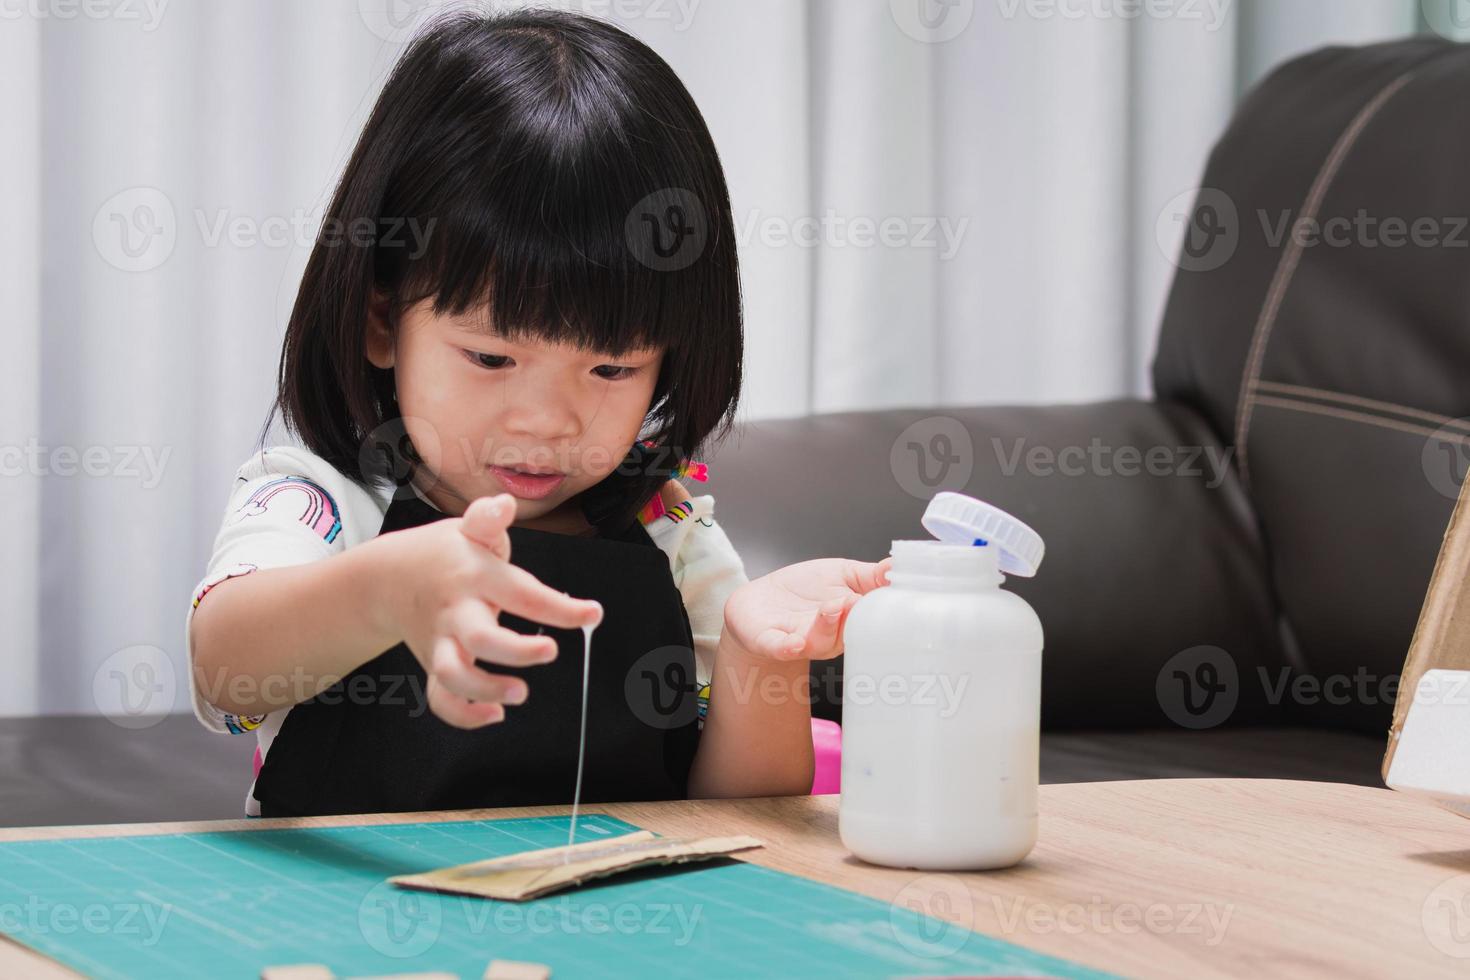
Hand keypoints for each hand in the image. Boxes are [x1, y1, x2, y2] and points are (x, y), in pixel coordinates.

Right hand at [380, 492, 603, 728]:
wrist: (386, 578)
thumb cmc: (445, 554)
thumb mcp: (468, 528)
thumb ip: (488, 517)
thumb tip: (505, 503)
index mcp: (475, 576)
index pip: (521, 591)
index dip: (559, 607)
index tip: (593, 614)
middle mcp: (456, 611)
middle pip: (480, 637)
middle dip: (515, 651)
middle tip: (549, 652)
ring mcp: (441, 641)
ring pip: (454, 674)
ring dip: (486, 690)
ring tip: (519, 694)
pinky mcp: (433, 665)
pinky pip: (440, 698)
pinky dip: (463, 714)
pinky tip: (494, 715)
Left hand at [721, 555, 893, 662]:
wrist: (760, 601)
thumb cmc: (804, 590)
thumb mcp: (842, 574)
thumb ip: (871, 575)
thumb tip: (899, 567)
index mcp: (850, 622)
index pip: (870, 618)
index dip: (880, 610)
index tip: (892, 598)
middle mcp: (829, 637)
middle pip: (846, 633)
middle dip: (852, 618)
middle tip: (856, 600)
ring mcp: (800, 641)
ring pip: (819, 642)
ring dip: (827, 626)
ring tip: (832, 607)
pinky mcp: (771, 642)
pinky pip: (781, 649)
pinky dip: (788, 648)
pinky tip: (795, 643)